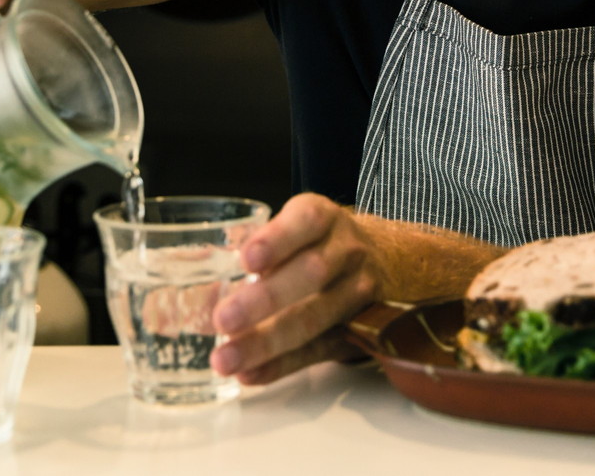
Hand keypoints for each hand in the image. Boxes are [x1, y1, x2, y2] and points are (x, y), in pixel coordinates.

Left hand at [209, 194, 380, 384]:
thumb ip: (263, 249)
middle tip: (223, 320)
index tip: (247, 259)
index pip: (306, 221)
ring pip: (314, 319)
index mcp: (325, 219)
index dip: (277, 240)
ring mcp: (357, 293)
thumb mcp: (302, 227)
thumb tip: (203, 285)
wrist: (391, 262)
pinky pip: (318, 351)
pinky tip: (250, 374)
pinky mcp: (358, 330)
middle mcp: (347, 252)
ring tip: (226, 358)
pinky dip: (281, 366)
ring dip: (266, 342)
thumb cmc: (324, 243)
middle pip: (311, 275)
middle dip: (265, 300)